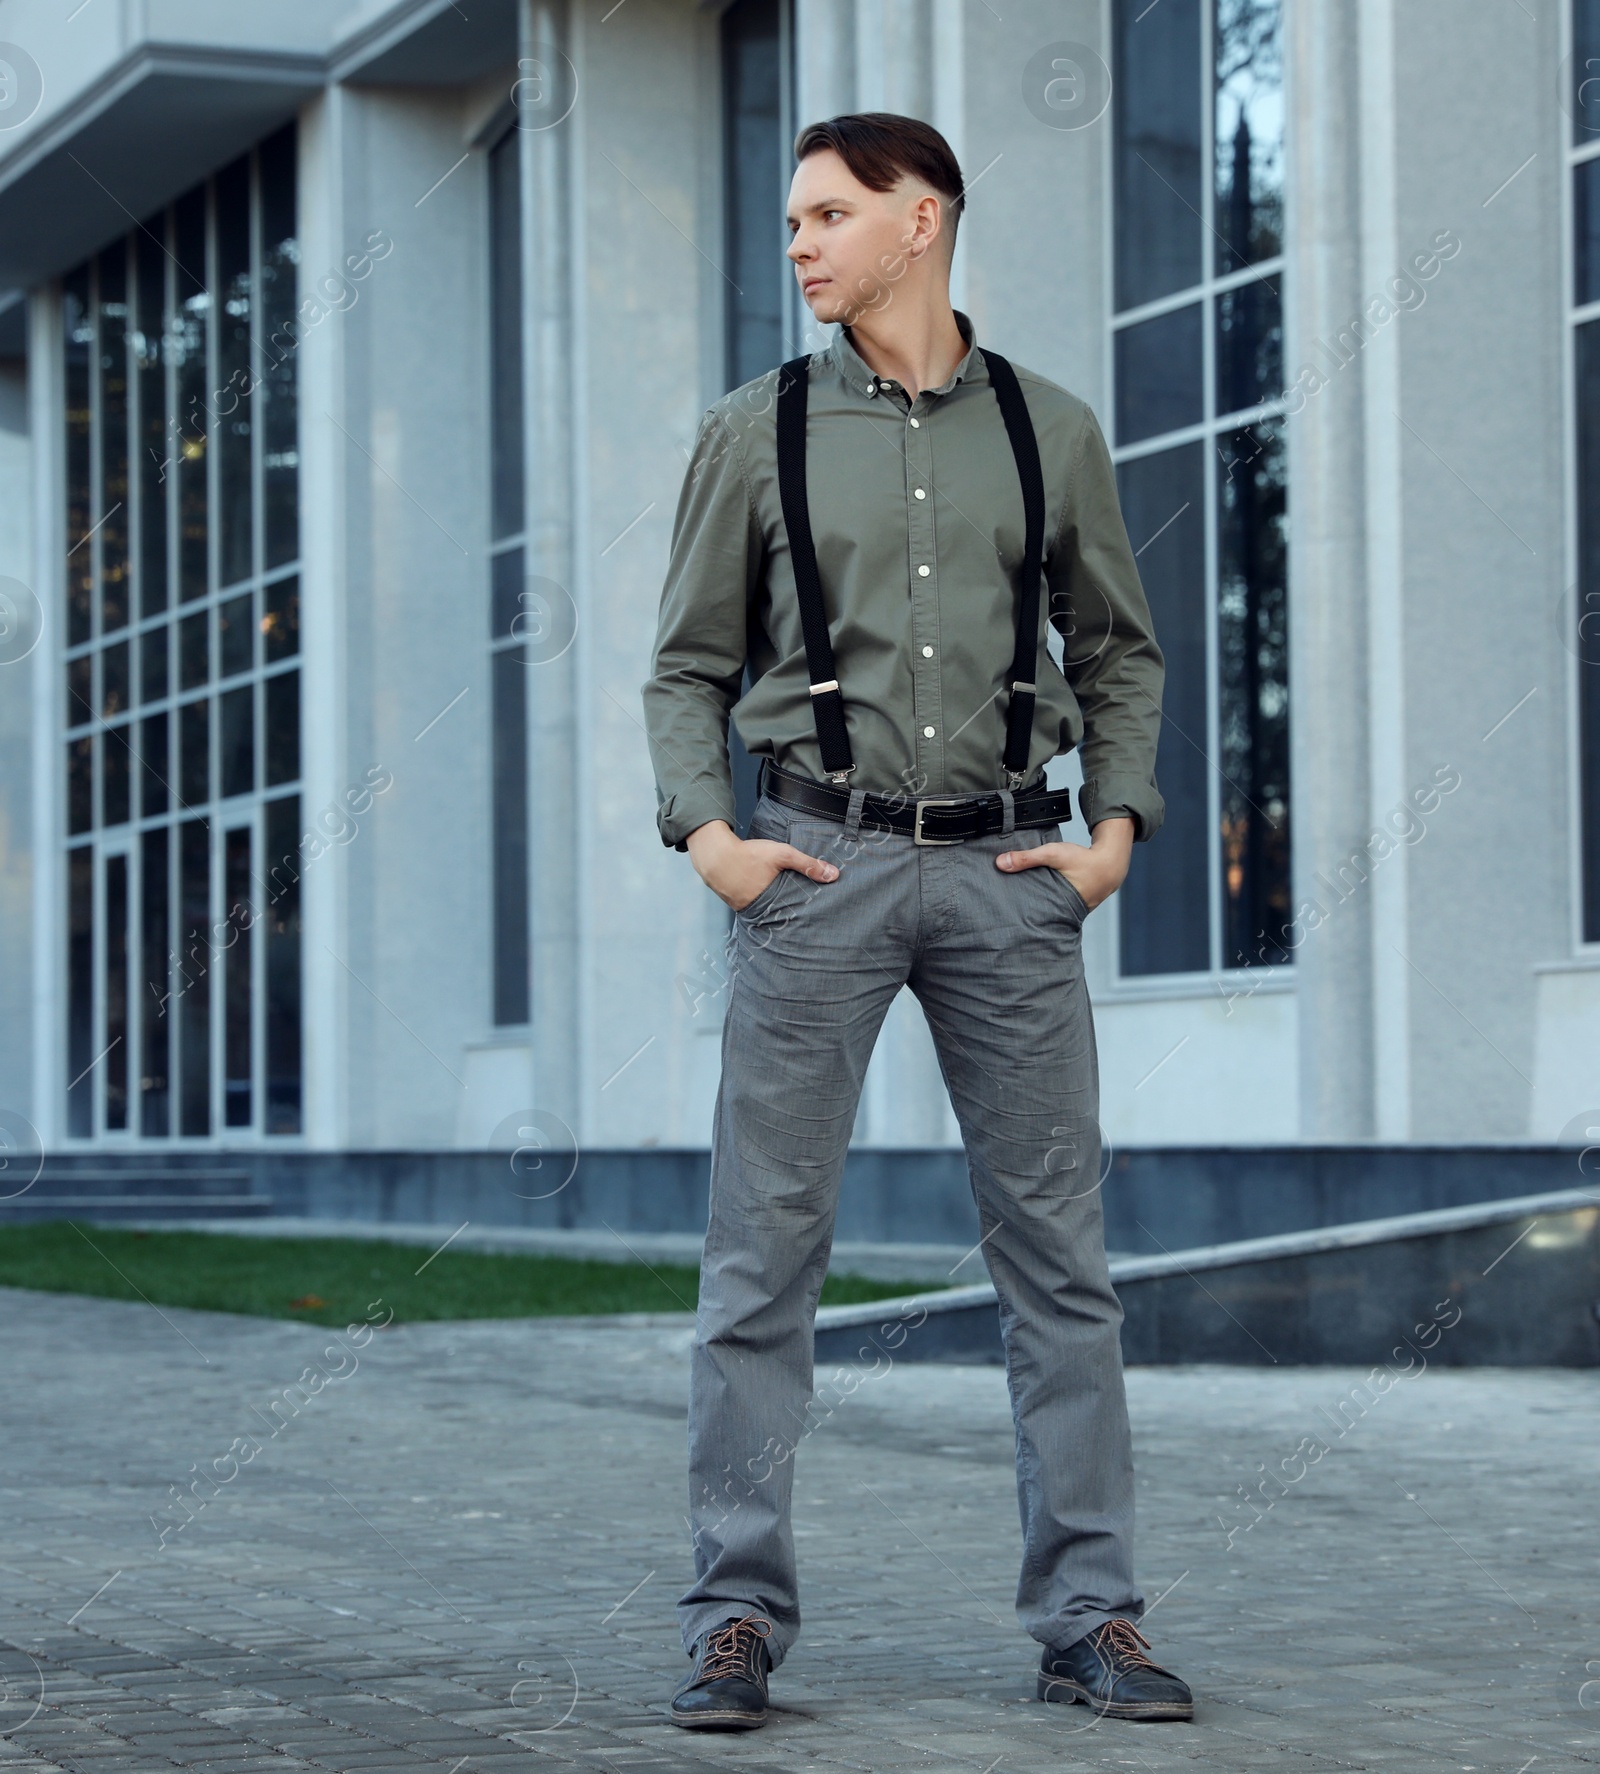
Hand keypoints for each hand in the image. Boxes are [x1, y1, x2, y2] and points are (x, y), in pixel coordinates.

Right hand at [684, 819, 839, 910]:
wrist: (714, 854)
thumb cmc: (748, 854)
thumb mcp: (782, 855)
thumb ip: (807, 864)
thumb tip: (834, 875)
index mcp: (772, 903)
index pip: (794, 915)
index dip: (804, 916)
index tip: (814, 919)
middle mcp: (758, 910)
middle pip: (780, 916)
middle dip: (790, 915)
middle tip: (803, 917)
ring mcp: (745, 909)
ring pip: (766, 912)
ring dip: (774, 909)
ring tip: (786, 908)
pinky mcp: (735, 903)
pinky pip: (752, 906)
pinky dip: (759, 902)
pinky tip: (763, 896)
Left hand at [994, 815, 1134, 911]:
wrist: (1110, 864)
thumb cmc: (1083, 859)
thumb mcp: (1053, 854)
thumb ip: (1027, 858)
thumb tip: (999, 863)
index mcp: (1055, 904)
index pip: (1028, 914)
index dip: (1012, 915)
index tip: (995, 915)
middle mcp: (1060, 912)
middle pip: (1033, 915)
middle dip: (1018, 913)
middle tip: (997, 912)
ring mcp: (1066, 912)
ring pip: (1042, 911)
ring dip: (1030, 907)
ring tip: (1008, 908)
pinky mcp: (1069, 907)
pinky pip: (1051, 907)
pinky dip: (1041, 902)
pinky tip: (1028, 900)